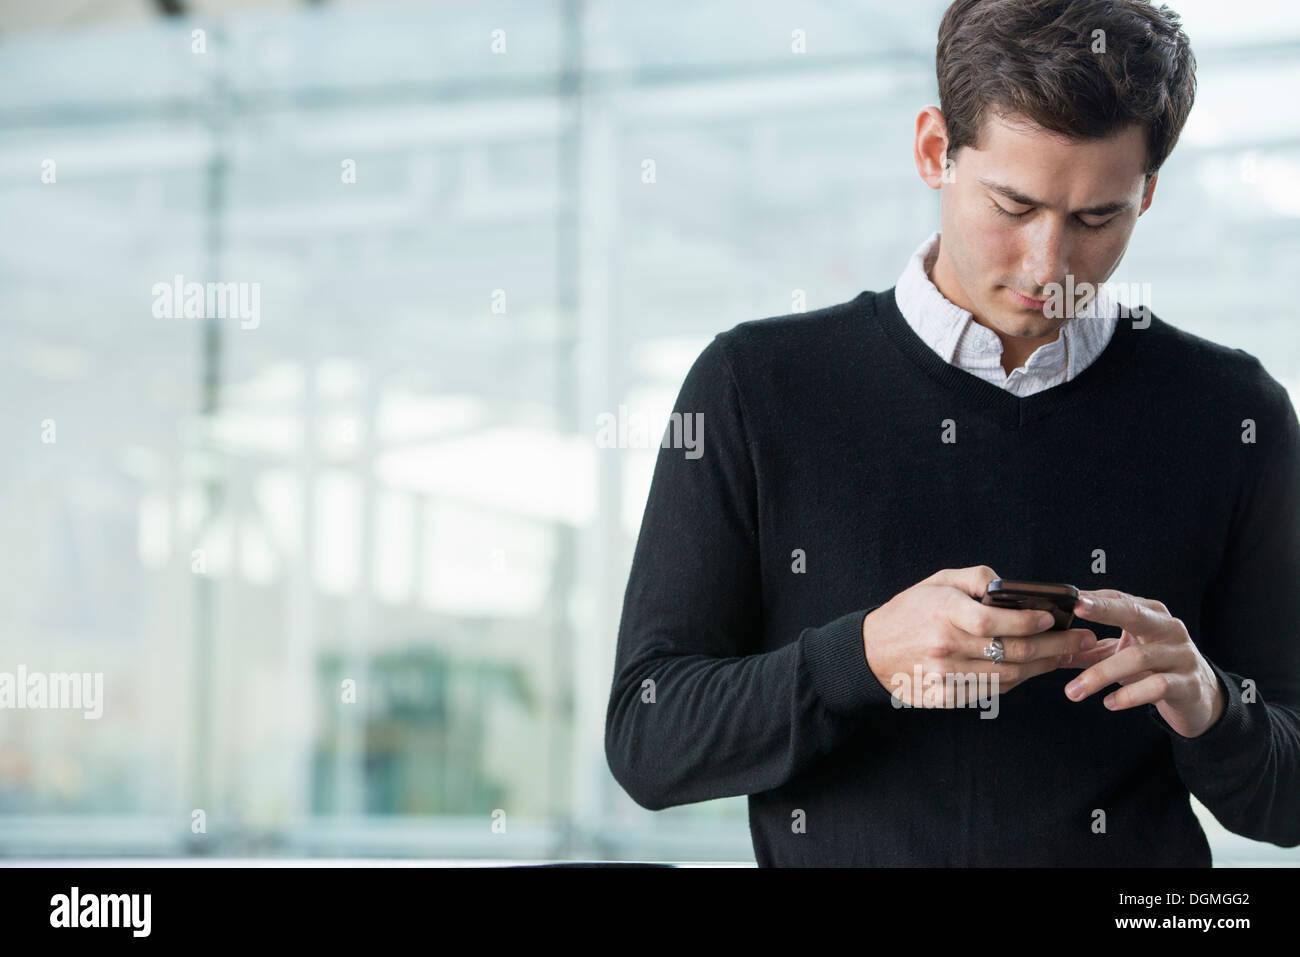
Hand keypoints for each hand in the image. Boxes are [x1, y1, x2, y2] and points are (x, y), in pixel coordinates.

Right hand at [863, 565, 1094, 707]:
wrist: (871, 650)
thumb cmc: (910, 611)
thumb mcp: (937, 581)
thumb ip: (975, 579)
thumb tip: (1012, 587)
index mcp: (943, 611)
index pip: (995, 620)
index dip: (1029, 621)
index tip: (1054, 619)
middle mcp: (944, 645)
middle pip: (1011, 651)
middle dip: (1055, 646)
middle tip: (1082, 640)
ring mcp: (945, 675)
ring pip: (1008, 674)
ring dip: (1043, 666)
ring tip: (1065, 655)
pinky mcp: (944, 696)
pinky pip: (991, 690)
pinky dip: (1016, 680)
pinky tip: (1031, 670)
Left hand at [1062, 588, 1226, 737]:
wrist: (1199, 699)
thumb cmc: (1153, 669)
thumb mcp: (1120, 655)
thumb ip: (1088, 651)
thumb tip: (1049, 649)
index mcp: (1151, 614)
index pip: (1119, 598)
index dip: (1094, 598)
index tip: (1069, 597)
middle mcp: (1169, 628)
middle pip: (1134, 613)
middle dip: (1104, 609)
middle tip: (1077, 608)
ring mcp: (1181, 655)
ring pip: (1138, 657)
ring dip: (1100, 674)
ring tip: (1073, 691)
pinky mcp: (1188, 684)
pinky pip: (1157, 686)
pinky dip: (1129, 695)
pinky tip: (1109, 703)